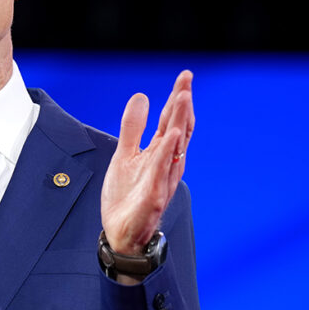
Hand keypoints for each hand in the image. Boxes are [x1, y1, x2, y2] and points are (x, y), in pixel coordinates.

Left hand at [101, 70, 193, 255]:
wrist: (121, 233)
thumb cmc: (128, 196)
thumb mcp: (125, 155)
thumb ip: (133, 128)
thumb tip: (141, 97)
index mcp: (160, 153)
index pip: (173, 121)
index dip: (178, 99)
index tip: (185, 76)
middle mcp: (166, 164)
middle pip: (179, 129)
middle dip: (182, 105)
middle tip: (187, 81)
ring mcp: (161, 179)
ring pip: (175, 148)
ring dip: (180, 123)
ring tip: (183, 99)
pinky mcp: (153, 196)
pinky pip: (161, 172)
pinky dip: (166, 154)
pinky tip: (172, 137)